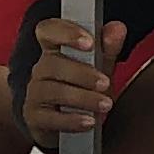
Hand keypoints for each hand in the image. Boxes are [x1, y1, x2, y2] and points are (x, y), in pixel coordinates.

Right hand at [24, 19, 123, 145]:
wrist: (66, 126)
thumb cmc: (83, 89)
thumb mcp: (100, 67)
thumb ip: (108, 48)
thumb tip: (118, 28)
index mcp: (55, 50)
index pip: (48, 31)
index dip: (66, 33)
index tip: (89, 42)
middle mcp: (42, 69)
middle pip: (53, 63)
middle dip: (82, 73)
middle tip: (105, 83)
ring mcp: (35, 93)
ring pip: (52, 90)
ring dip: (82, 97)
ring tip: (105, 104)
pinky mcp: (35, 117)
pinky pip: (49, 117)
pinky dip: (71, 120)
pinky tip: (89, 122)